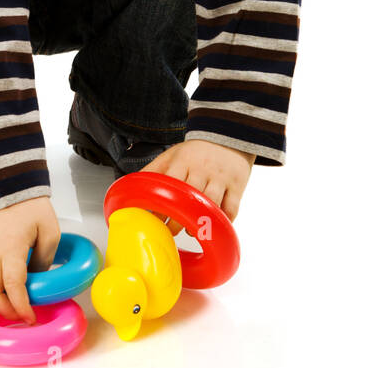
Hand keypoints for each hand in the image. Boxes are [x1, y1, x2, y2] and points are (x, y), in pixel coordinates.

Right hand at [0, 196, 60, 325]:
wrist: (8, 190)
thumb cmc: (30, 208)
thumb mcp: (50, 232)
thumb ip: (44, 260)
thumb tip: (37, 283)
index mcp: (12, 246)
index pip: (13, 284)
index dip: (21, 305)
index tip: (30, 317)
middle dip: (6, 311)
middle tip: (21, 315)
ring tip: (7, 307)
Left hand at [138, 139, 254, 233]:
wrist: (227, 135)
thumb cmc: (195, 151)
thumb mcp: (172, 155)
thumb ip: (153, 170)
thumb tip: (129, 188)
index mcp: (183, 161)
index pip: (170, 184)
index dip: (162, 204)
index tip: (155, 220)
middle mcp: (202, 169)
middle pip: (190, 197)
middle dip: (179, 218)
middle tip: (170, 232)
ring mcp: (221, 177)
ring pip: (212, 204)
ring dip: (201, 222)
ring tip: (191, 232)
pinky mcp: (237, 185)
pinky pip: (232, 208)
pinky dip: (223, 221)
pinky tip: (214, 228)